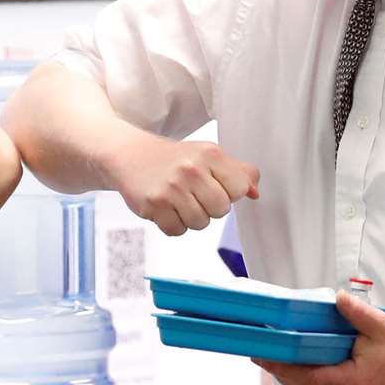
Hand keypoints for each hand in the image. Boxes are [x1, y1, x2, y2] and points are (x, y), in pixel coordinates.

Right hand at [112, 136, 258, 235]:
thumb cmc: (173, 159)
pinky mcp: (153, 205)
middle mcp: (191, 169)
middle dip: (210, 207)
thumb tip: (255, 193)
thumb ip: (237, 172)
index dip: (228, 192)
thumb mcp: (207, 155)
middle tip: (194, 194)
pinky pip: (177, 231)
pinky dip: (173, 224)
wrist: (129, 155)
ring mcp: (171, 188)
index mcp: (210, 154)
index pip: (239, 189)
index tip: (214, 185)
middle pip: (221, 210)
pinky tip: (166, 208)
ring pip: (200, 223)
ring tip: (179, 200)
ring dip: (191, 217)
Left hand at [254, 293, 384, 384]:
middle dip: (278, 370)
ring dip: (288, 377)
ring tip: (271, 357)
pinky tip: (294, 366)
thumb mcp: (380, 326)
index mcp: (349, 383)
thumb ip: (355, 312)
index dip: (280, 367)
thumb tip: (336, 298)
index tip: (261, 355)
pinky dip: (302, 381)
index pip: (305, 378)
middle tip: (259, 351)